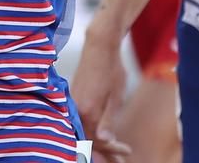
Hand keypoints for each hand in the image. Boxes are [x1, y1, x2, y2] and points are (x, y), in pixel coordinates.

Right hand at [70, 32, 131, 162]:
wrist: (99, 47)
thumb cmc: (112, 70)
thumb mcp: (116, 97)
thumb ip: (108, 120)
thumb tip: (105, 140)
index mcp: (87, 111)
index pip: (97, 141)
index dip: (112, 150)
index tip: (126, 151)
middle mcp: (75, 109)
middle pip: (87, 139)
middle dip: (105, 151)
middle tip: (121, 157)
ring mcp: (72, 104)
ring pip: (83, 130)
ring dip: (97, 142)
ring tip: (114, 150)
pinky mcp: (72, 99)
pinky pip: (79, 121)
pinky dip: (90, 130)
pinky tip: (100, 133)